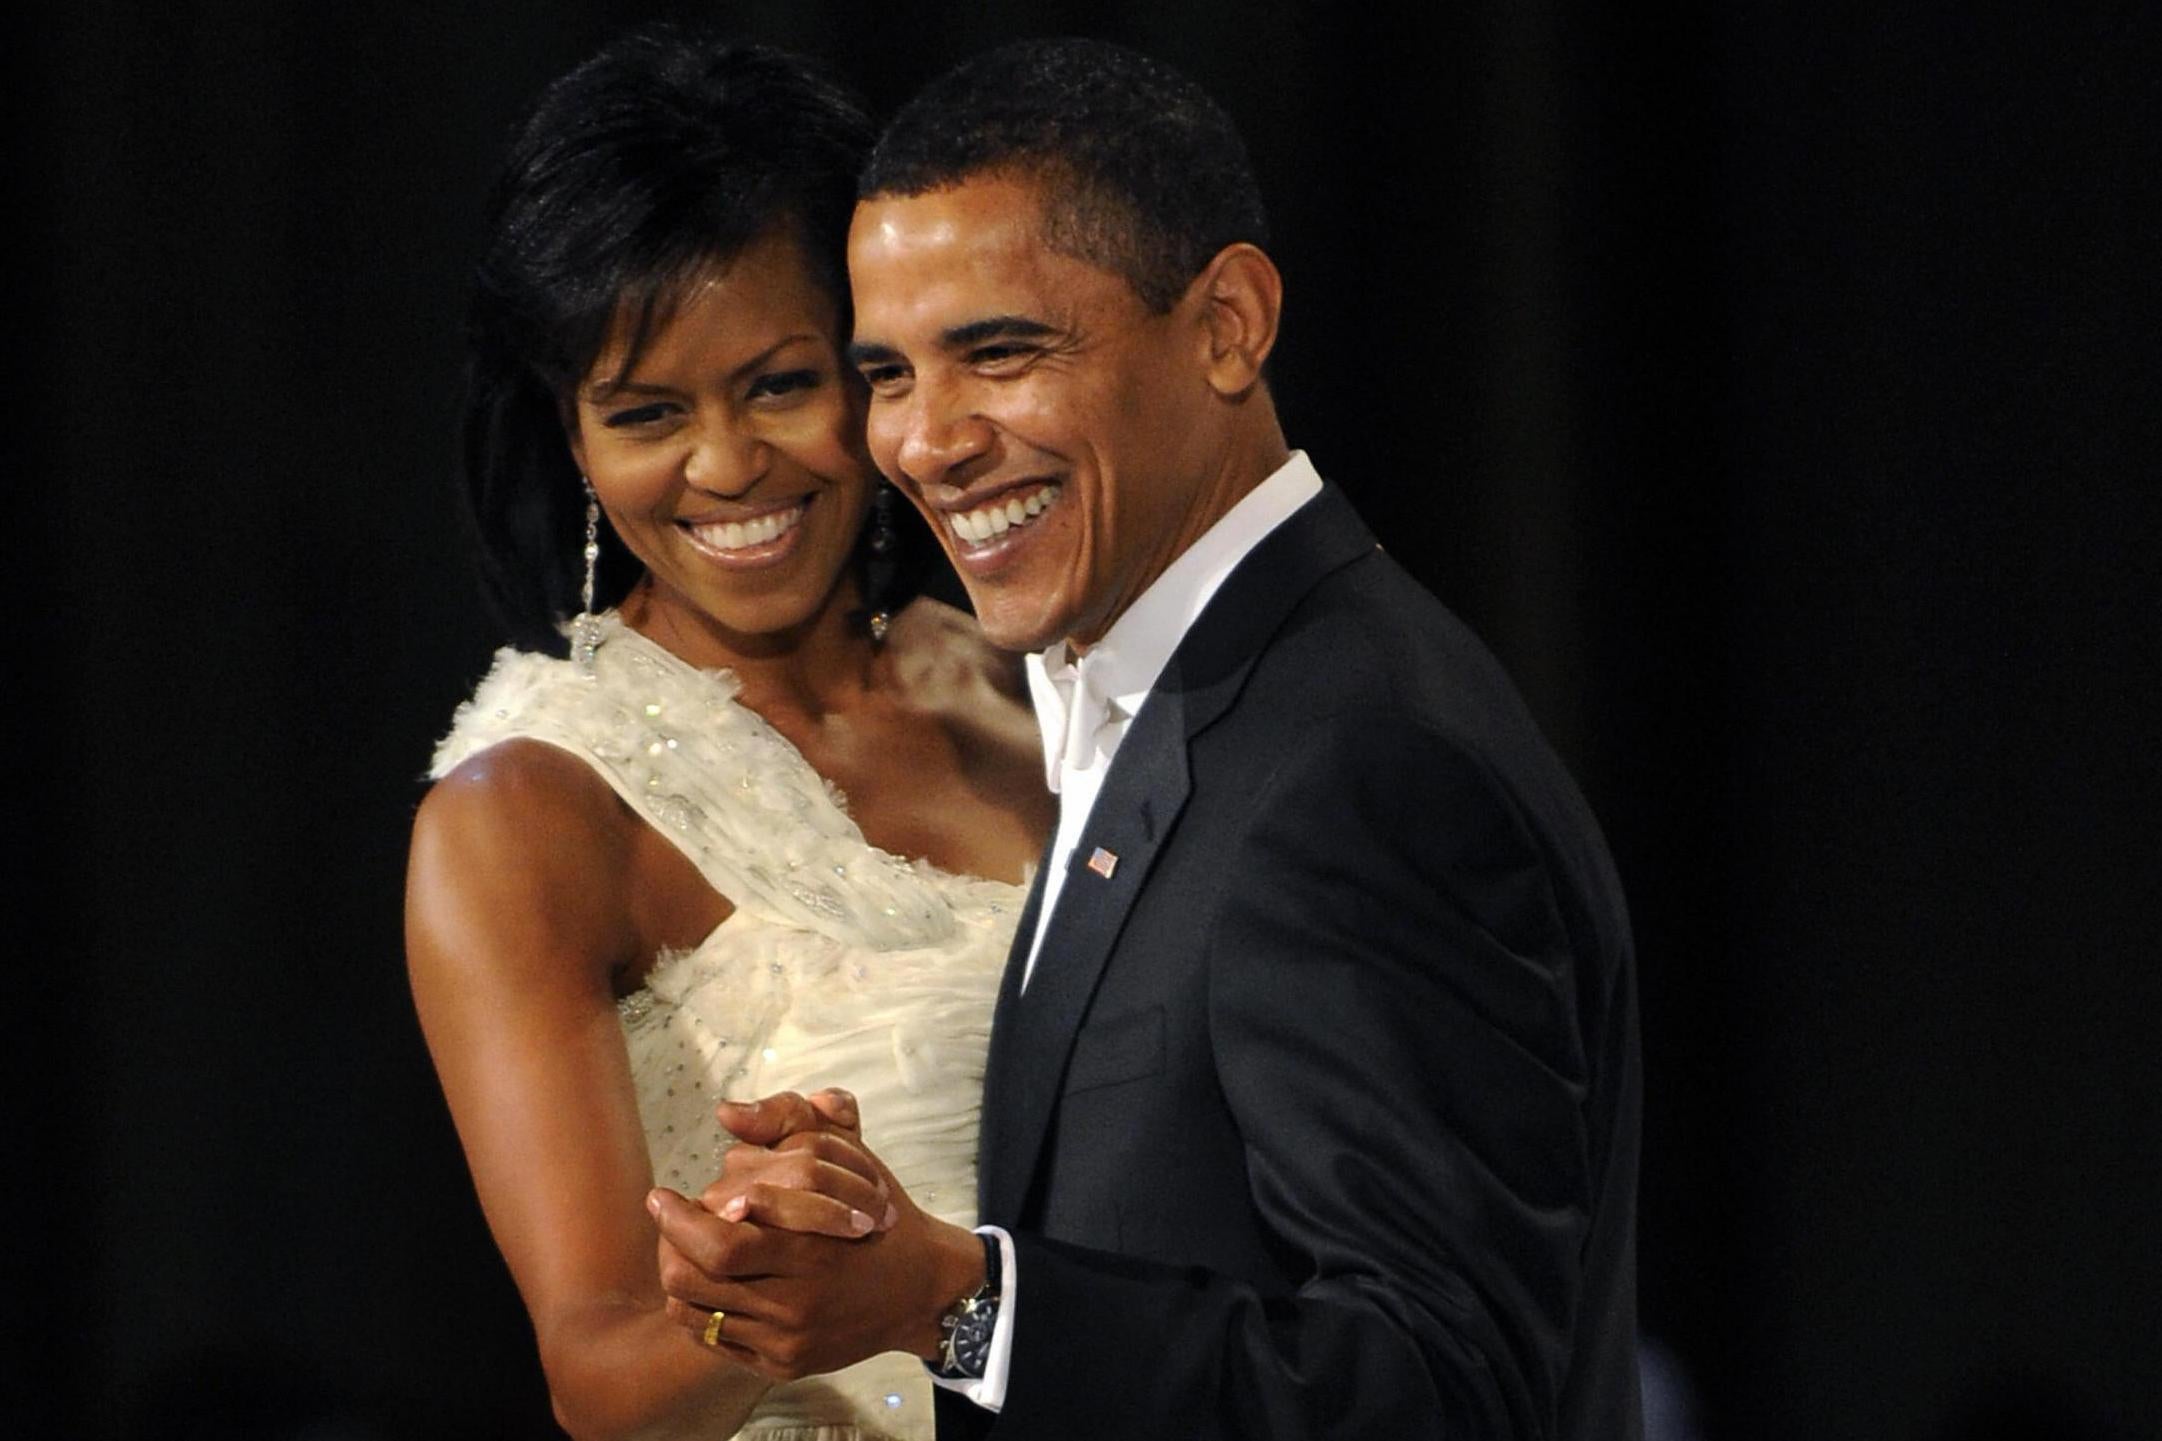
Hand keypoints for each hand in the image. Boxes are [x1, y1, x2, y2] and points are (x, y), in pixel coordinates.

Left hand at [647, 1103, 984, 1379]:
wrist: (922, 1290)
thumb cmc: (879, 1216)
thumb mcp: (849, 1156)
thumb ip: (792, 1122)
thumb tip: (727, 1114)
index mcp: (812, 1250)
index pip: (721, 1242)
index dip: (679, 1219)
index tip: (662, 1195)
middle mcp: (796, 1302)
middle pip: (695, 1280)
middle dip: (668, 1245)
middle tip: (667, 1218)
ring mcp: (787, 1340)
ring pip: (695, 1312)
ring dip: (679, 1274)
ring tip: (683, 1248)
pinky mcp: (783, 1366)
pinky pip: (716, 1340)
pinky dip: (701, 1309)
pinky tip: (711, 1282)